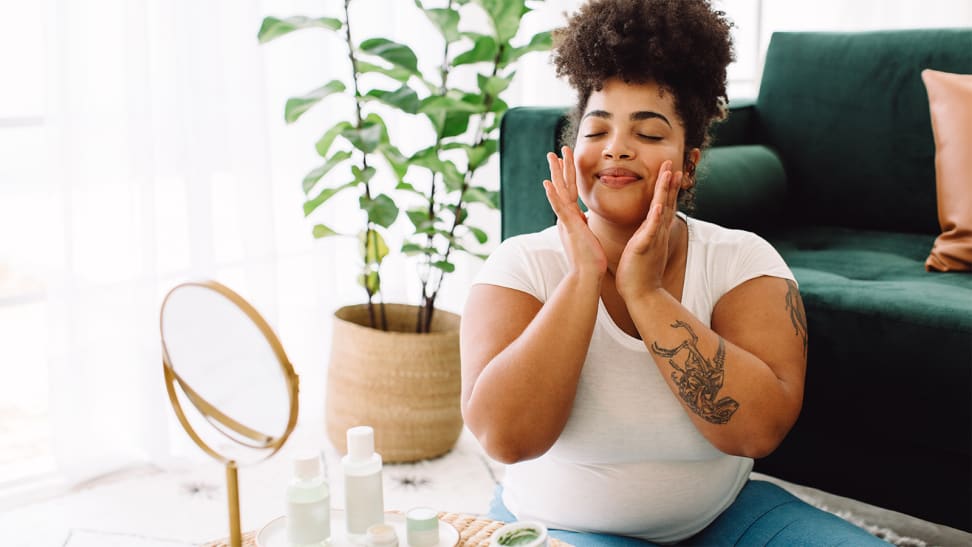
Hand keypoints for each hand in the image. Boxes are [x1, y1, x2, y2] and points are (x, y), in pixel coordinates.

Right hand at [543, 146, 606, 278]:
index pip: (570, 191)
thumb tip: (583, 216)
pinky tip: (547, 184)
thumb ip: (583, 224)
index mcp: (572, 217)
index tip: (565, 160)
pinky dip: (553, 196)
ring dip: (556, 173)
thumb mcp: (587, 235)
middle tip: (556, 150)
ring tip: (552, 156)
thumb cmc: (590, 259)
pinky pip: (560, 209)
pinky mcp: (569, 227)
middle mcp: (567, 217)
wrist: (588, 275)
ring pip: (560, 192)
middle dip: (560, 168)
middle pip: (563, 187)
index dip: (567, 175)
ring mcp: (566, 221)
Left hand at [615, 160, 681, 300]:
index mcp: (654, 231)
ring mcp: (653, 239)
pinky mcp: (644, 248)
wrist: (642, 294)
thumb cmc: (638, 273)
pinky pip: (652, 231)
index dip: (666, 187)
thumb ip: (644, 236)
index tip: (669, 170)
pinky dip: (656, 218)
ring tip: (669, 173)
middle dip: (669, 182)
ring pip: (662, 211)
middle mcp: (658, 233)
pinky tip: (660, 205)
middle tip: (672, 162)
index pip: (663, 204)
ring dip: (666, 192)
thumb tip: (642, 230)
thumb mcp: (642, 248)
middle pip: (667, 202)